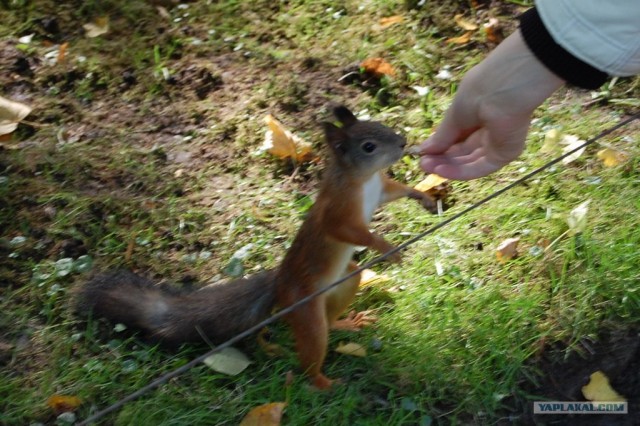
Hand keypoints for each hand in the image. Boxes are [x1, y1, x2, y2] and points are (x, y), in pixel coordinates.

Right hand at [419, 30, 564, 179]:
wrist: (504, 88)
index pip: (458, 138)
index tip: (422, 153)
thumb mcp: (454, 114)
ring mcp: (498, 143)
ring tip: (426, 166)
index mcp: (478, 115)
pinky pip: (479, 167)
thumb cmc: (480, 91)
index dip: (440, 146)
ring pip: (469, 161)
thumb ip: (442, 135)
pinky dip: (459, 171)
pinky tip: (440, 170)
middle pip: (463, 152)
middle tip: (422, 163)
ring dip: (447, 166)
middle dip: (442, 158)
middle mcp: (488, 130)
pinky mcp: (504, 154)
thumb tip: (424, 150)